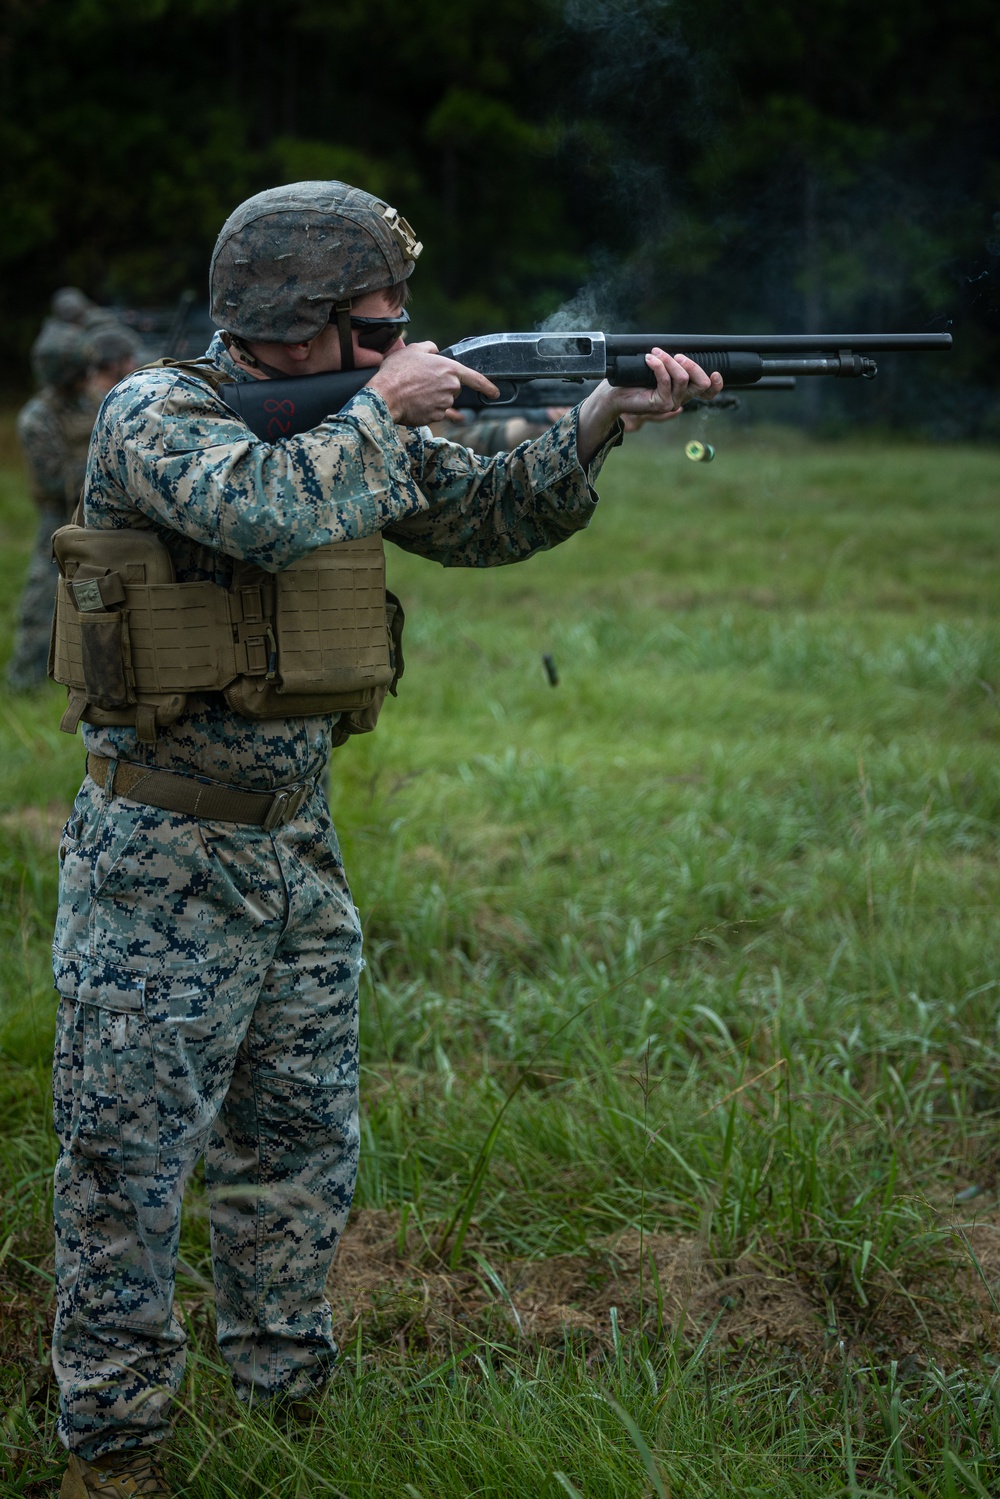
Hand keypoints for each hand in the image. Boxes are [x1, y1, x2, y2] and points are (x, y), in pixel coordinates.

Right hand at [366, 342, 499, 425]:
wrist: (385, 395)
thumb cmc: (398, 371)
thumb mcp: (414, 349)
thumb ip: (430, 348)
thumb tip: (436, 351)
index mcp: (450, 369)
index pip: (476, 378)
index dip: (488, 387)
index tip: (495, 393)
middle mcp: (451, 388)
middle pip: (454, 388)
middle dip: (442, 385)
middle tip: (421, 381)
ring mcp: (444, 404)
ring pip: (444, 400)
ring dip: (433, 396)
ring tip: (414, 391)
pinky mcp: (435, 417)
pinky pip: (435, 412)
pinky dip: (426, 407)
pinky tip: (414, 402)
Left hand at [576, 350, 723, 463]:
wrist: (613, 393)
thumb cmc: (633, 378)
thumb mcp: (656, 366)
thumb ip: (671, 361)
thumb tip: (679, 349)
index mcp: (683, 390)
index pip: (708, 392)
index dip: (716, 384)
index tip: (715, 372)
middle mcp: (680, 398)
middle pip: (701, 384)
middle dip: (692, 366)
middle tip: (677, 355)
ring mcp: (670, 404)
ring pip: (682, 379)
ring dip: (670, 361)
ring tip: (656, 353)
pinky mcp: (659, 405)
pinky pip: (665, 381)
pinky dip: (658, 366)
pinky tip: (649, 359)